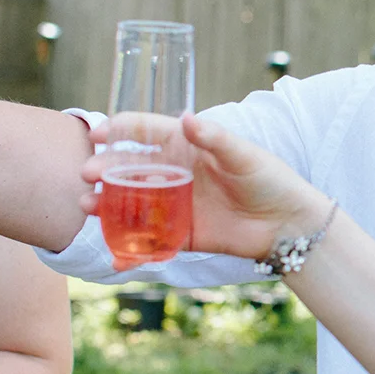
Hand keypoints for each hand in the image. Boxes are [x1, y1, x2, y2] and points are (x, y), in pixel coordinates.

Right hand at [82, 114, 331, 260]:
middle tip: (87, 175)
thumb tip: (187, 118)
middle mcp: (173, 173)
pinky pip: (148, 242)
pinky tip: (114, 255)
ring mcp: (173, 205)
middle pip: (128, 168)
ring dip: (106, 205)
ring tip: (88, 206)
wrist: (287, 224)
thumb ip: (214, 138)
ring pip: (130, 203)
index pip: (143, 131)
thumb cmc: (268, 179)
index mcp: (185, 146)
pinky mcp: (180, 235)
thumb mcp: (243, 155)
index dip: (118, 129)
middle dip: (104, 169)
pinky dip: (129, 250)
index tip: (96, 134)